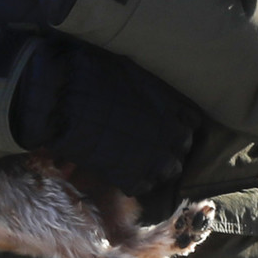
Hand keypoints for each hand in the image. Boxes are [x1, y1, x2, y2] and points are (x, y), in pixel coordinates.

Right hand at [11, 39, 200, 194]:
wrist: (65, 102)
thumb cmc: (96, 77)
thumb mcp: (132, 71)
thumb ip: (150, 88)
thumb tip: (153, 90)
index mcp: (173, 108)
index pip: (192, 121)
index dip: (178, 122)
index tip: (167, 122)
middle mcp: (171, 135)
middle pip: (183, 146)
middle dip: (171, 145)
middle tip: (151, 141)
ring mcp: (154, 160)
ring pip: (170, 170)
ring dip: (158, 165)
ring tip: (140, 159)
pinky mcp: (132, 179)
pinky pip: (144, 186)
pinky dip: (137, 181)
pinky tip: (124, 172)